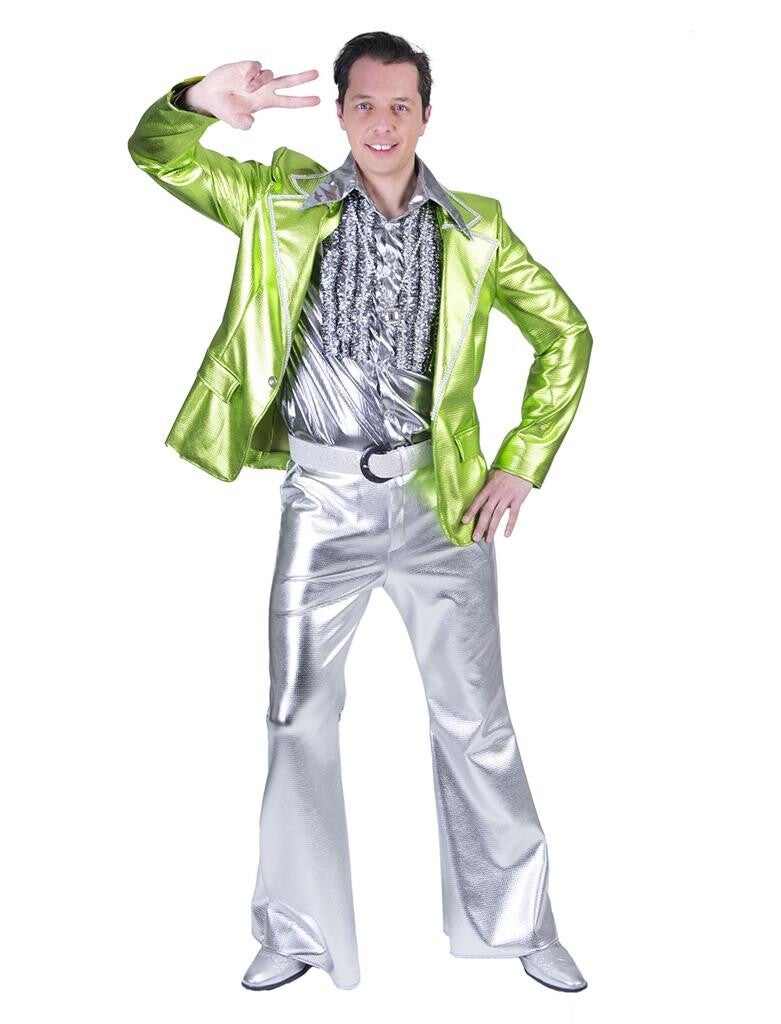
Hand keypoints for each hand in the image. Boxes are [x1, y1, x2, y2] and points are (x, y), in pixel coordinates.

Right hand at [184, 60, 319, 129]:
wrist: (209, 96)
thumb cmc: (225, 109)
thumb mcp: (234, 121)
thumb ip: (242, 124)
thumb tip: (251, 122)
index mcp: (266, 102)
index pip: (288, 101)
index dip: (302, 101)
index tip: (318, 100)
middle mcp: (264, 88)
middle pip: (287, 82)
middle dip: (302, 79)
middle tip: (317, 74)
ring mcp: (256, 77)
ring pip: (269, 74)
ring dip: (260, 81)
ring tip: (247, 88)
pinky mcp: (246, 66)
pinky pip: (256, 66)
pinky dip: (252, 73)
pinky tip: (244, 80)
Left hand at [461, 468, 533, 542]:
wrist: (522, 464)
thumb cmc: (505, 469)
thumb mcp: (491, 474)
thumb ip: (484, 485)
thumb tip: (472, 491)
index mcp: (488, 487)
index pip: (477, 501)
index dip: (470, 512)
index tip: (464, 522)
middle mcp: (496, 493)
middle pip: (486, 512)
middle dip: (480, 526)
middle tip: (475, 538)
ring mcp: (507, 497)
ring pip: (498, 515)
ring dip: (492, 529)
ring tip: (487, 540)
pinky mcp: (518, 499)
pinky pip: (514, 514)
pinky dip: (510, 525)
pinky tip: (506, 534)